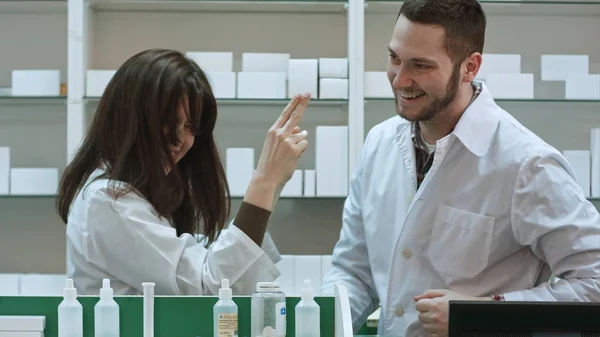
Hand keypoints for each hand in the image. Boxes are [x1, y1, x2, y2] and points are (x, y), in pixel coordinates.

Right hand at [242, 93, 309, 210]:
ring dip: (299, 145)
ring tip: (288, 155)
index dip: (293, 103)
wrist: (267, 177)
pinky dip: (301, 151)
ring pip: (302, 136)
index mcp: (273, 131)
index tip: (299, 94)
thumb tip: (302, 130)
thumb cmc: (271, 162)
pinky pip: (304, 145)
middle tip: (309, 93)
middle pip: (295, 116)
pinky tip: (292, 157)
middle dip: (302, 104)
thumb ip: (288, 136)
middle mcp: (280, 133)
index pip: (285, 114)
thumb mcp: (275, 146)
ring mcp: (288, 141)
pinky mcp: (294, 149)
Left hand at [414, 289, 488, 336]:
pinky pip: (430, 334)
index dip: (424, 304)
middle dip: (426, 313)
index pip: (418, 305)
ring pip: (424, 326)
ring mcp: (438, 328)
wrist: (477, 314)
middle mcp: (434, 317)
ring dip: (429, 322)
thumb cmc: (461, 301)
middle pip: (420, 316)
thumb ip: (429, 293)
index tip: (430, 304)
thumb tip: (415, 298)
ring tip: (440, 318)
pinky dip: (433, 331)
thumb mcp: (446, 293)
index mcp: (435, 304)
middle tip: (436, 311)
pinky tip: (441, 326)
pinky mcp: (442, 335)